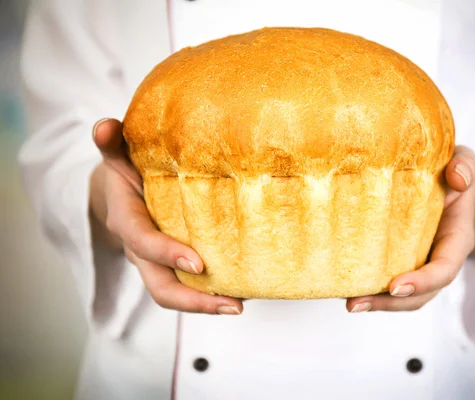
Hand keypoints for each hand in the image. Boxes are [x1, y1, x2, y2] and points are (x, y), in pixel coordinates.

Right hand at [90, 118, 242, 314]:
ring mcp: (156, 262)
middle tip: (233, 305)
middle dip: (194, 300)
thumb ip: (113, 143)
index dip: (166, 254)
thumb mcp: (119, 156)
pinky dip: (214, 291)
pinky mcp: (173, 266)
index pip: (143, 242)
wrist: (120, 193)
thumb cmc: (127, 172)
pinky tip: (244, 290)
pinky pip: (189, 286)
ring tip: (242, 304)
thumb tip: (105, 125)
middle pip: (161, 286)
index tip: (198, 263)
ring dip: (208, 303)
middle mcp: (141, 249)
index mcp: (127, 220)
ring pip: (176, 293)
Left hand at [346, 146, 474, 312]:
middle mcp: (439, 259)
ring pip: (404, 297)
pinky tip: (345, 288)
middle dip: (390, 303)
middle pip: (420, 294)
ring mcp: (420, 265)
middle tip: (356, 303)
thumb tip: (458, 177)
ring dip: (377, 304)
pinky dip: (371, 290)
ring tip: (349, 304)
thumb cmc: (454, 173)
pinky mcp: (402, 262)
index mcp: (456, 239)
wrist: (452, 185)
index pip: (445, 269)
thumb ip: (465, 165)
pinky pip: (389, 284)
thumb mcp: (465, 162)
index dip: (423, 281)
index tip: (395, 286)